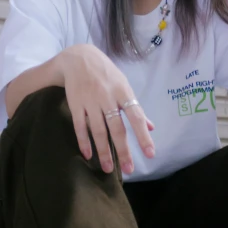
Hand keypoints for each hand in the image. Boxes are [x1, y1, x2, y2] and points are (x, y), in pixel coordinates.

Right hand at [59, 44, 154, 175]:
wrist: (78, 58)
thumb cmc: (106, 74)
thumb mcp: (124, 85)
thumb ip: (136, 107)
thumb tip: (151, 126)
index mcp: (123, 92)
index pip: (136, 117)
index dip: (143, 136)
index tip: (150, 153)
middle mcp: (108, 98)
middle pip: (117, 128)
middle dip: (123, 150)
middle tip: (129, 170)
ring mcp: (91, 101)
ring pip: (98, 131)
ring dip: (104, 151)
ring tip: (108, 169)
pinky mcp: (76, 104)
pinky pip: (80, 126)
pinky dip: (84, 141)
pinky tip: (88, 155)